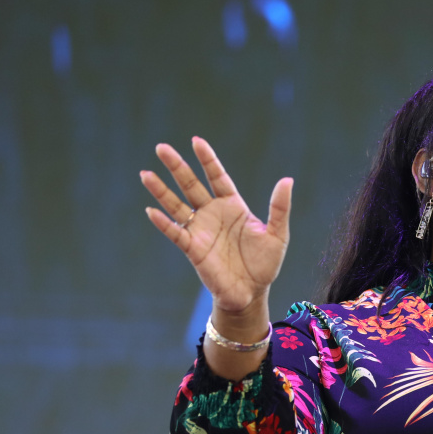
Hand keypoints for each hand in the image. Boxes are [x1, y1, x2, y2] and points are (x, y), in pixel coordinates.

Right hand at [142, 137, 291, 321]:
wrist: (252, 292)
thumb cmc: (264, 264)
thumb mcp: (277, 234)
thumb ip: (280, 208)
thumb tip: (287, 180)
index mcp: (232, 206)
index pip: (217, 177)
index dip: (207, 160)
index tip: (196, 141)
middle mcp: (212, 214)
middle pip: (191, 185)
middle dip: (177, 167)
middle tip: (161, 147)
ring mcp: (200, 230)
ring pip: (176, 205)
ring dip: (161, 190)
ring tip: (145, 173)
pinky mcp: (193, 248)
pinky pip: (175, 232)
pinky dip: (163, 222)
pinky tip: (151, 210)